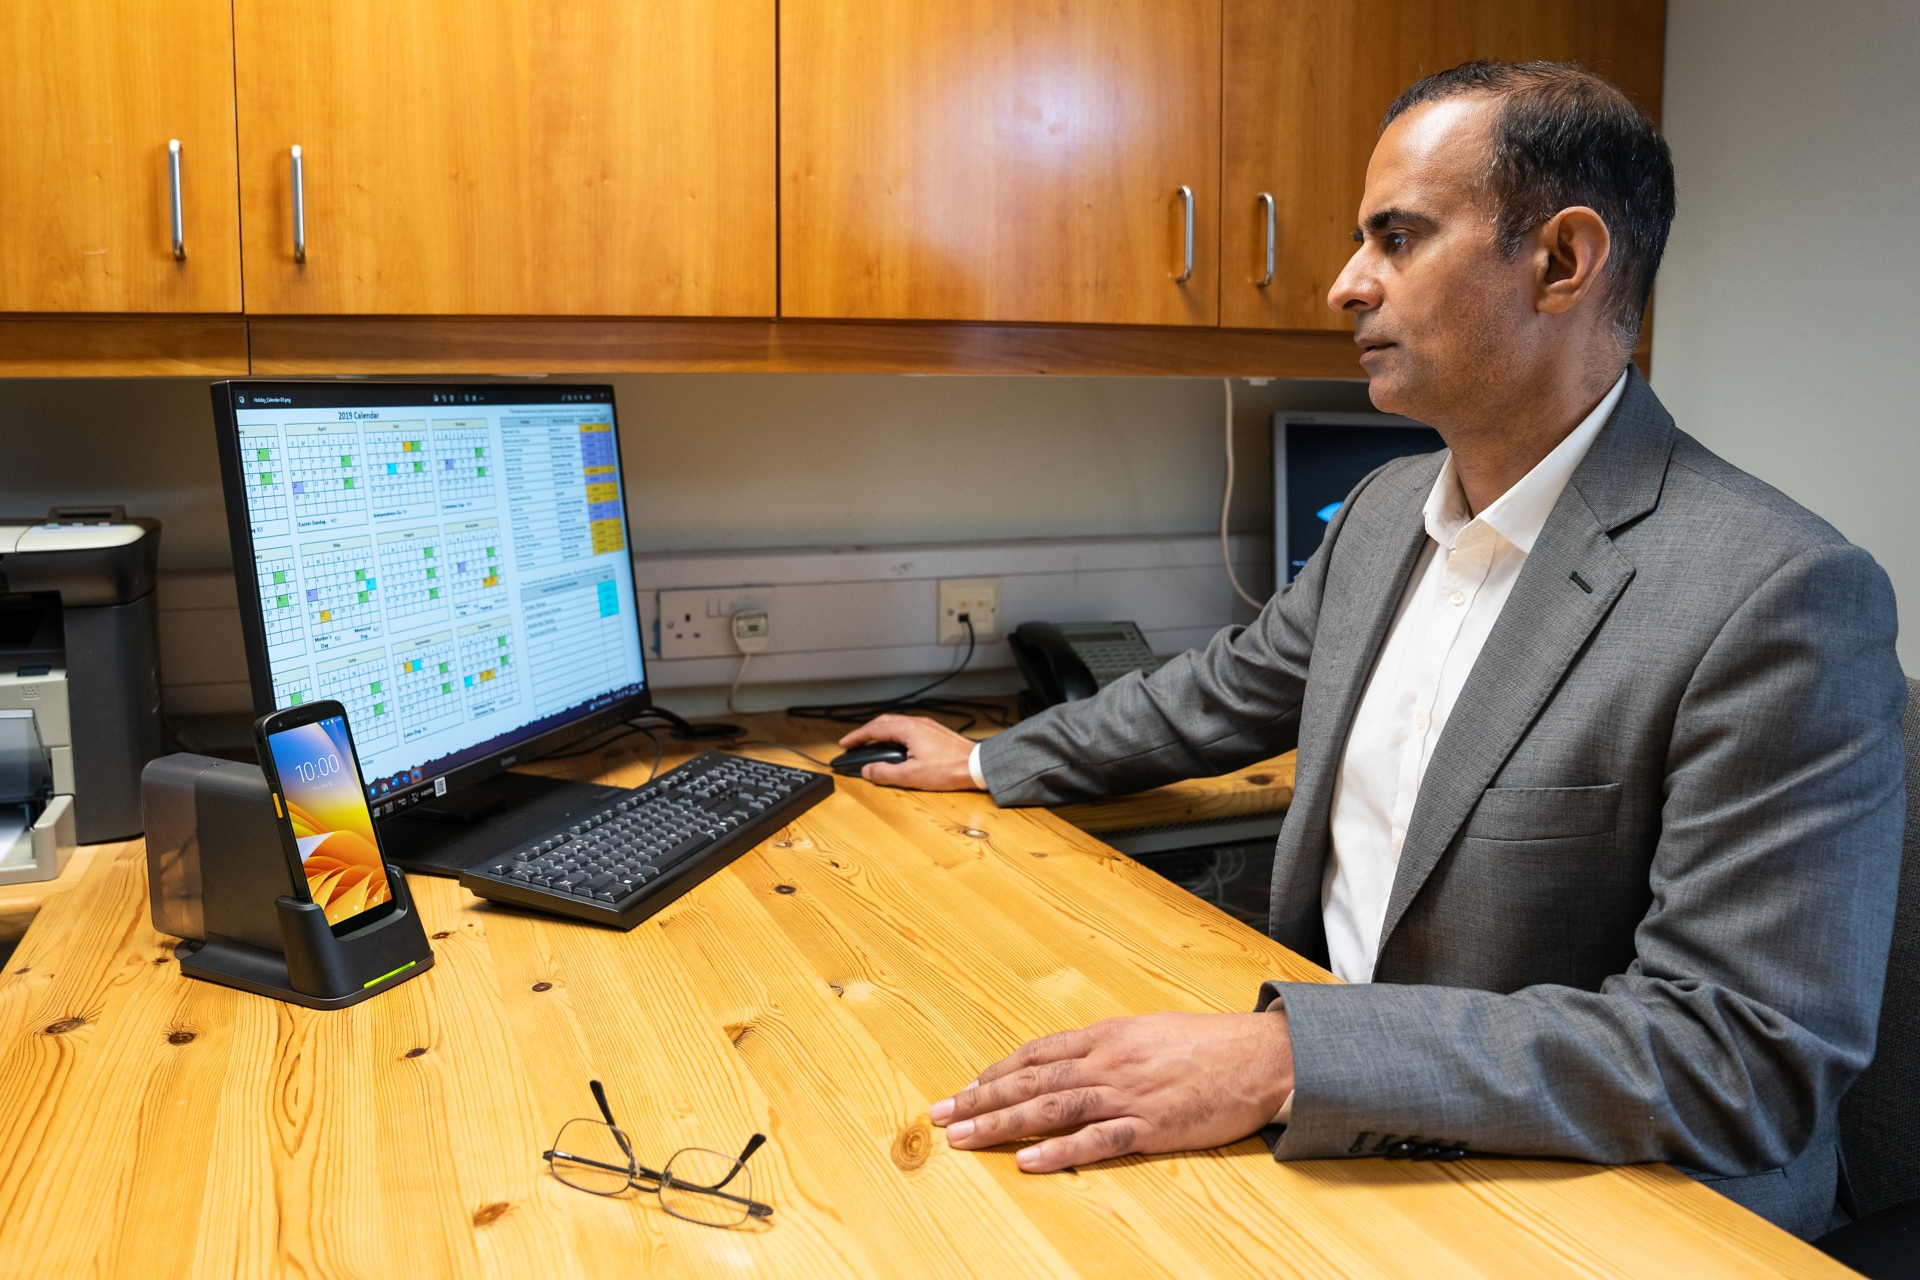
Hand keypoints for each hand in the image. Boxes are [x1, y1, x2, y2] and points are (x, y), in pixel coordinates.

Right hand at [837, 714, 980, 790]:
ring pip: (896, 724)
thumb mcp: (912, 776)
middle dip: (866, 733)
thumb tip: (868, 771)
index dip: (856, 737)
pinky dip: (894, 735)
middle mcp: (917, 723)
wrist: (977, 765)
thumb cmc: (949, 769)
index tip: (844, 744)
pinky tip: (896, 746)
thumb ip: (886, 773)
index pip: (874, 730)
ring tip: (871, 745)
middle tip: (854, 744)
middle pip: (883, 722)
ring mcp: (927, 726)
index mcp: (908, 730)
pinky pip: (907, 729)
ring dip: (880, 733)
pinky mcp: (934, 733)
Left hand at [929, 1010, 1293, 1172]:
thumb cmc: (1209, 1044)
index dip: (996, 1072)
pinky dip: (1058, 1152)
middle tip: (941, 1115)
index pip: (1037, 1054)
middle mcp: (1108, 1061)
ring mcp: (1128, 1094)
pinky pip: (1096, 1141)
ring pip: (1052, 1110)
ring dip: (1002, 1124)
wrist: (1261, 1056)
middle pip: (1031, 1081)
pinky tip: (1027, 1161)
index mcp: (1106, 1036)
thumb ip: (1110, 1046)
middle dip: (980, 1099)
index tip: (965, 1089)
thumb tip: (1074, 1059)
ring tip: (965, 1137)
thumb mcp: (1150, 1030)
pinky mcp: (1152, 1126)